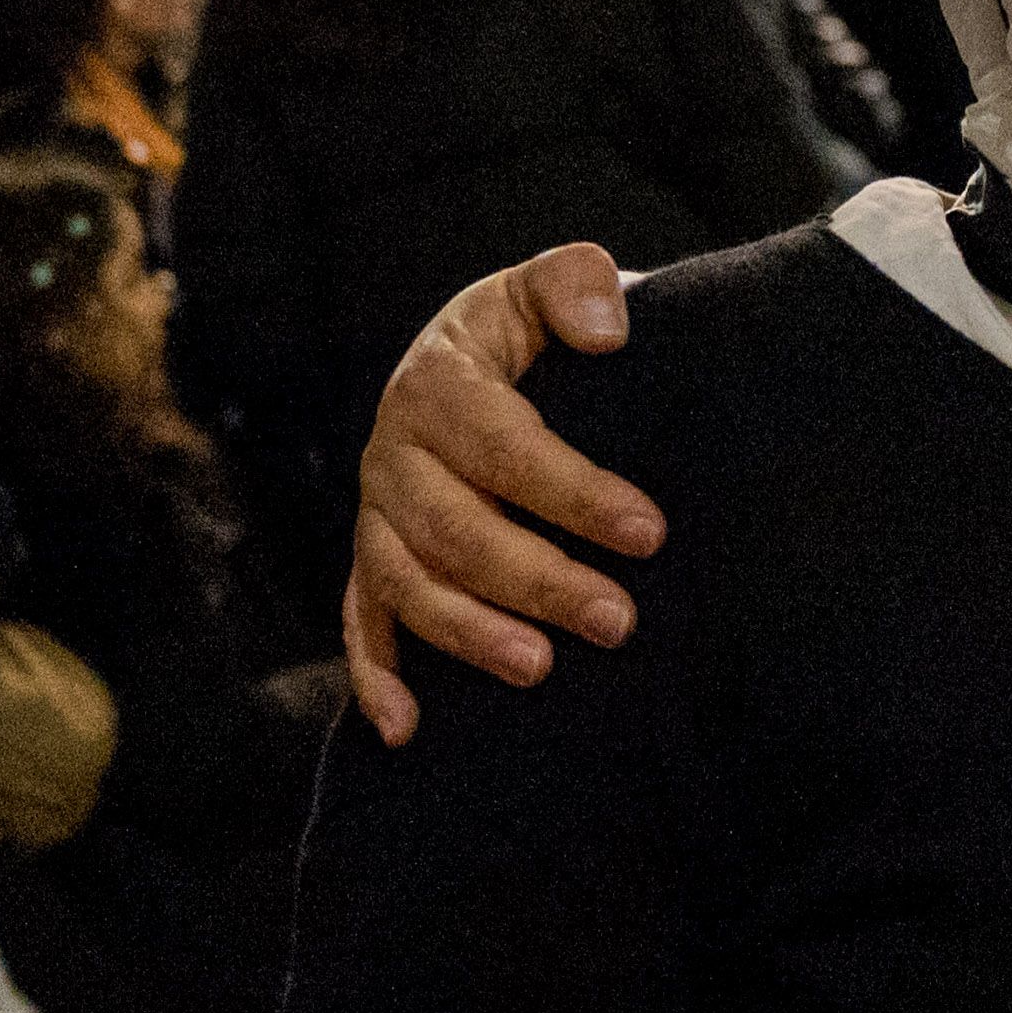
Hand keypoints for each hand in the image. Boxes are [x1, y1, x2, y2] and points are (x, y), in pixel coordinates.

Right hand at [344, 246, 656, 742]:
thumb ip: (577, 283)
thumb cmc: (529, 329)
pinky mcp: (373, 559)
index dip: (574, 493)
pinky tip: (407, 729)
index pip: (505, 447)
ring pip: (409, 583)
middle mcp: (394, 453)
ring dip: (470, 633)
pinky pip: (361, 621)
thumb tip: (607, 330)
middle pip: (456, 529)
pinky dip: (376, 677)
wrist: (472, 359)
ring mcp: (377, 513)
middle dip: (538, 580)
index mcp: (439, 383)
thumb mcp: (549, 285)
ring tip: (540, 669)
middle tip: (620, 621)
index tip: (650, 533)